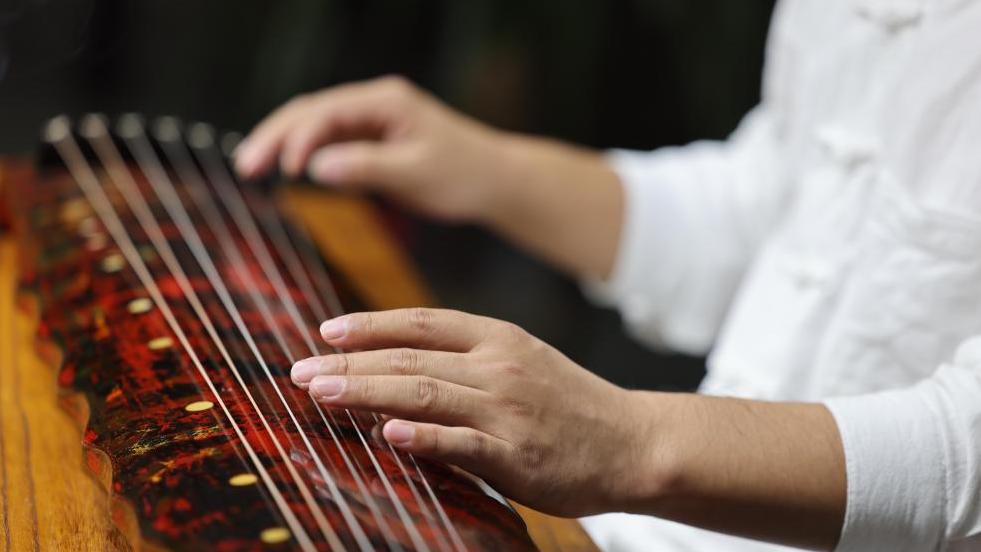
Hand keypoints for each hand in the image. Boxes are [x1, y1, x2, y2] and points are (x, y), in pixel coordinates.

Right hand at [236, 76, 624, 279]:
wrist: (494, 180)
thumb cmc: (464, 175)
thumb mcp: (415, 174)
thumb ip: (366, 168)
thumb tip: (315, 167)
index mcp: (387, 101)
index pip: (329, 111)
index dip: (300, 137)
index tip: (284, 169)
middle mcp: (376, 103)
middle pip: (313, 111)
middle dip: (276, 136)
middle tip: (245, 166)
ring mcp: (373, 119)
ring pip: (316, 124)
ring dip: (284, 143)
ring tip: (252, 167)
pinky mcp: (374, 138)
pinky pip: (331, 140)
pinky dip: (306, 153)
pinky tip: (285, 169)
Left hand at [289, 308, 655, 516]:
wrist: (632, 442)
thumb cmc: (570, 404)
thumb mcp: (522, 361)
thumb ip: (466, 358)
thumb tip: (398, 364)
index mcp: (497, 338)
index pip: (421, 322)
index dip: (369, 325)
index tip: (326, 332)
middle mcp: (497, 366)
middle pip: (409, 358)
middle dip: (349, 363)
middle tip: (299, 371)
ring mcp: (506, 409)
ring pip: (423, 393)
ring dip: (365, 391)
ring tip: (319, 393)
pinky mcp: (515, 454)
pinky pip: (460, 443)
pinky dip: (421, 437)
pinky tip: (385, 434)